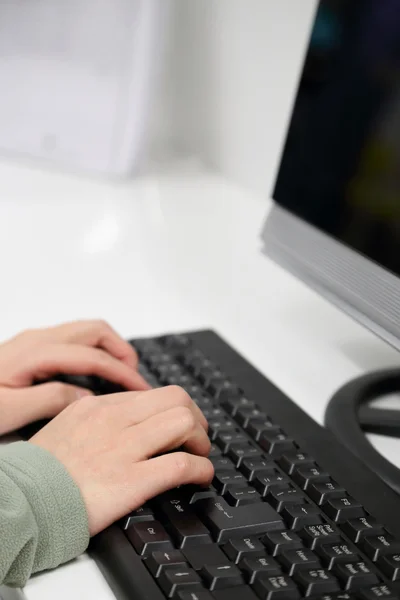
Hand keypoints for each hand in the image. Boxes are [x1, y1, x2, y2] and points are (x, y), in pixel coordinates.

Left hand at [0, 320, 149, 434]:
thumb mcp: (9, 411)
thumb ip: (52, 400)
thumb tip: (89, 397)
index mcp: (35, 353)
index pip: (92, 356)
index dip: (121, 372)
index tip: (140, 390)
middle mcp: (38, 339)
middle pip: (94, 330)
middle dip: (122, 350)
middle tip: (136, 378)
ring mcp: (35, 340)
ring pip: (86, 330)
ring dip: (110, 347)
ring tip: (123, 373)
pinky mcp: (32, 347)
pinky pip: (74, 338)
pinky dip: (95, 349)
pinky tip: (95, 373)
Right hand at [31, 386, 212, 535]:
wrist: (23, 501)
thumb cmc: (42, 471)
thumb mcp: (67, 427)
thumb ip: (98, 418)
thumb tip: (129, 419)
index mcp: (99, 406)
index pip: (153, 394)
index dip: (176, 408)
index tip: (181, 424)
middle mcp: (114, 420)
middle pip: (177, 399)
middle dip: (196, 417)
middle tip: (197, 437)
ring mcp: (123, 449)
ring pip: (183, 423)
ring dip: (201, 440)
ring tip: (199, 455)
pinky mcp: (130, 481)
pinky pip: (181, 465)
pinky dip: (201, 469)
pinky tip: (200, 477)